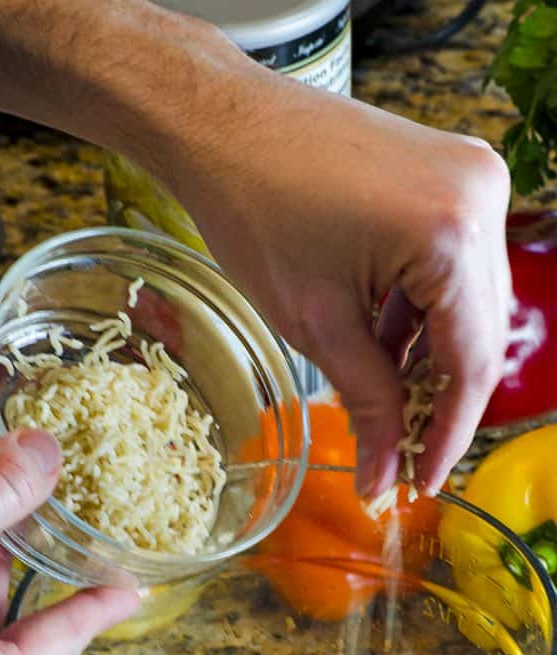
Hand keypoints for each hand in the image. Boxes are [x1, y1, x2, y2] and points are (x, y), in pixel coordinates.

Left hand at [171, 77, 511, 496]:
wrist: (220, 124)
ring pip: (465, 303)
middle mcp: (482, 198)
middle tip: (400, 454)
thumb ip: (366, 404)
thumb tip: (384, 474)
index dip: (446, 435)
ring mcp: (472, 180)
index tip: (421, 482)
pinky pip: (450, 266)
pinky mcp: (450, 176)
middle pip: (477, 334)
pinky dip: (419, 313)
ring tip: (383, 402)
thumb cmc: (252, 209)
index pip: (470, 363)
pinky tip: (384, 345)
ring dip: (426, 358)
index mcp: (452, 234)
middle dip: (436, 401)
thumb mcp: (314, 323)